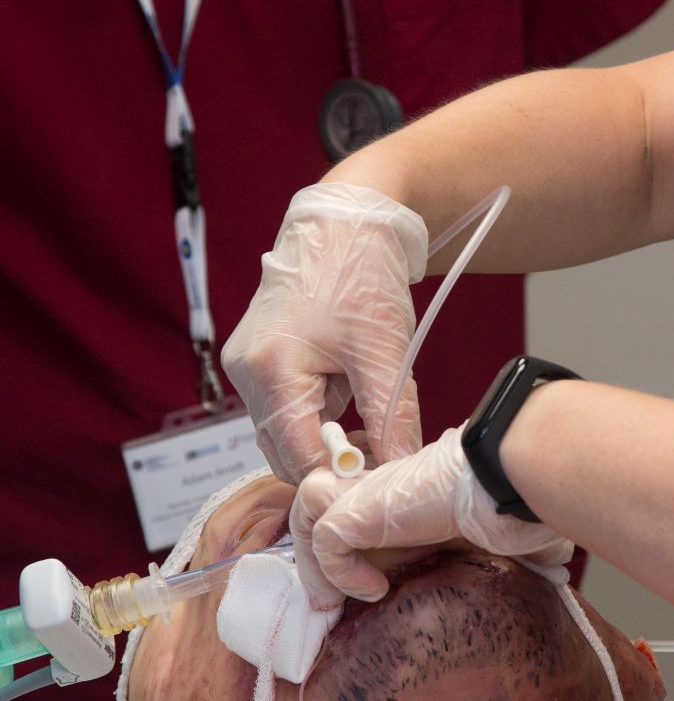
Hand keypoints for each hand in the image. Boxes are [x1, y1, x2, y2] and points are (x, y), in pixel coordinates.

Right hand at [222, 184, 429, 482]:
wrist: (345, 223)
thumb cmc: (361, 274)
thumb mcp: (385, 352)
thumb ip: (392, 419)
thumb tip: (400, 470)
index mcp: (270, 370)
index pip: (299, 457)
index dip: (340, 476)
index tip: (380, 478)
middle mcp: (246, 373)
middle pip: (285, 452)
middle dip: (332, 457)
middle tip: (381, 445)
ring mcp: (246, 367)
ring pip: (286, 433)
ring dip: (327, 433)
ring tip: (365, 400)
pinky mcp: (257, 361)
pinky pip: (285, 407)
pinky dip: (318, 411)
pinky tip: (347, 385)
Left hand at [290, 426, 572, 603]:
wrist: (508, 478)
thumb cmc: (515, 500)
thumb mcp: (506, 535)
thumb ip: (512, 549)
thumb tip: (555, 570)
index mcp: (408, 495)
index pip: (357, 511)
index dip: (350, 548)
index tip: (366, 591)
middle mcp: (382, 488)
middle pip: (320, 504)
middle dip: (316, 554)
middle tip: (332, 603)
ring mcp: (368, 492)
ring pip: (307, 511)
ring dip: (314, 560)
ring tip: (338, 601)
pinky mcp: (359, 505)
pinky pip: (324, 537)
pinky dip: (336, 570)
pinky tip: (371, 588)